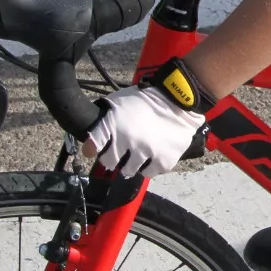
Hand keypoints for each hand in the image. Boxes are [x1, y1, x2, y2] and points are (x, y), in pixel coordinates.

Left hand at [83, 85, 203, 177]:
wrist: (179, 100)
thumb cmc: (146, 98)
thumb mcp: (119, 101)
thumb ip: (105, 118)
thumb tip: (92, 138)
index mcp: (114, 124)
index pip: (93, 145)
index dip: (93, 148)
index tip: (96, 149)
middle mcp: (127, 142)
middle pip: (109, 163)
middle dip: (112, 159)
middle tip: (119, 153)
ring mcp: (146, 153)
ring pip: (129, 170)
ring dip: (130, 165)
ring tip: (136, 157)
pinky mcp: (163, 161)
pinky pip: (150, 172)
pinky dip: (149, 166)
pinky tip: (151, 158)